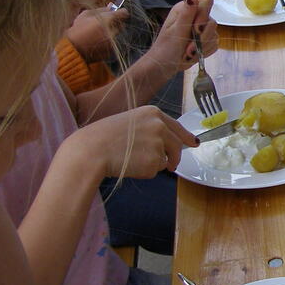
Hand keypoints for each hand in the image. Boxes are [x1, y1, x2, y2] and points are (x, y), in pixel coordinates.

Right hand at [60, 105, 196, 180]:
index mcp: (153, 113)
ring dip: (153, 163)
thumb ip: (149, 128)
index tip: (194, 142)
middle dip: (175, 157)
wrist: (90, 151)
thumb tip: (166, 142)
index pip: (177, 126)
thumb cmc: (102, 137)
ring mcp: (158, 144)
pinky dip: (145, 172)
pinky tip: (129, 165)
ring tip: (131, 159)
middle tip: (172, 165)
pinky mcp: (154, 162)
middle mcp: (160, 126)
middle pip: (177, 145)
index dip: (186, 136)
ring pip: (165, 159)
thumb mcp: (129, 122)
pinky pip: (155, 171)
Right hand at [65, 6, 128, 61]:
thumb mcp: (86, 15)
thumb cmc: (78, 29)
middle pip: (121, 24)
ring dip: (111, 32)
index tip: (118, 13)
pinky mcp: (111, 51)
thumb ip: (101, 10)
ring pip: (117, 34)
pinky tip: (98, 41)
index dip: (121, 12)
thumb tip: (112, 6)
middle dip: (115, 23)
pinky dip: (108, 41)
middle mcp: (112, 32)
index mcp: (107, 20)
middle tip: (104, 24)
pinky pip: (113, 43)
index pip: (124, 13)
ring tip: (98, 34)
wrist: (72, 48)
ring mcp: (113, 42)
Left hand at [145, 0, 218, 73]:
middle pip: (212, 21)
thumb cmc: (166, 48)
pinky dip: (205, 51)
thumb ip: (186, 14)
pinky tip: (194, 54)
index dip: (204, 16)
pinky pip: (215, 44)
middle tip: (188, 48)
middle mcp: (195, 16)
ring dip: (202, 47)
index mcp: (185, 9)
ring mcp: (202, 28)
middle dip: (202, 38)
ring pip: (215, 34)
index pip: (207, 2)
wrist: (166, 66)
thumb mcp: (176, 31)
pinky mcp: (206, 40)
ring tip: (188, 53)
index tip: (196, 30)